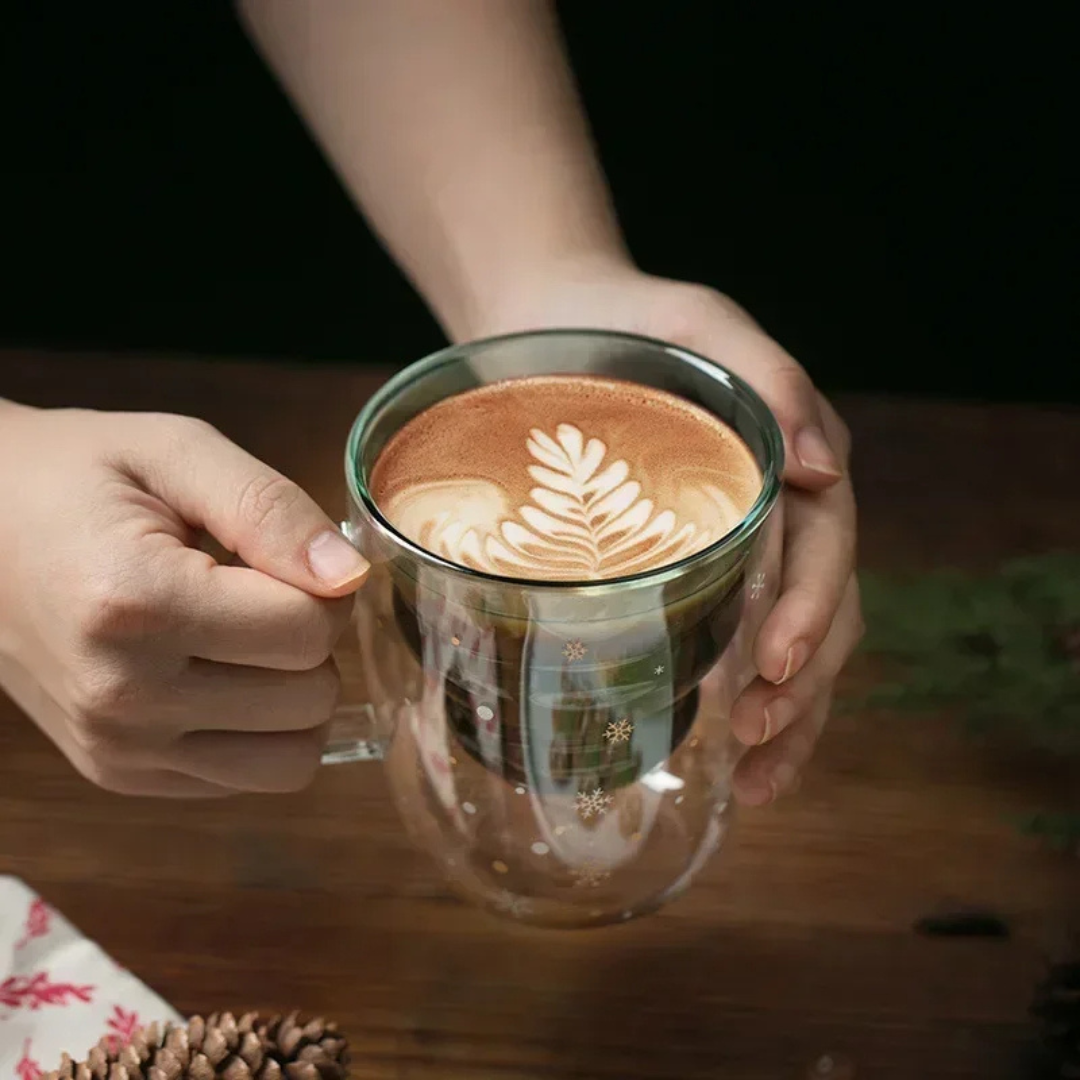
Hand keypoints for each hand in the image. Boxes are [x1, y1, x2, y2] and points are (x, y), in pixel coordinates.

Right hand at [0, 403, 368, 796]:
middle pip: (310, 697)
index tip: (279, 557)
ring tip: (246, 639)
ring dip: (296, 695)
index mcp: (136, 604)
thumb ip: (270, 508)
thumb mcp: (176, 452)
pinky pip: (251, 778)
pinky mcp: (121, 776)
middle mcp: (122, 696)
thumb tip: (350, 575)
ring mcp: (118, 749)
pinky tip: (221, 675)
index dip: (322, 586)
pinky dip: (262, 731)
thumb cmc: (80, 480)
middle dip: (311, 640)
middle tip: (259, 593)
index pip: (307, 630)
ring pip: (294, 758)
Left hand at [472, 262, 862, 803]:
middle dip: (799, 684)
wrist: (549, 327)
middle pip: (821, 610)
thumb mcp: (700, 325)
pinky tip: (722, 753)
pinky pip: (733, 643)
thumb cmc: (625, 321)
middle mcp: (779, 511)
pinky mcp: (693, 571)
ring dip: (786, 717)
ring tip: (754, 781)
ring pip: (790, 645)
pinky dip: (740, 703)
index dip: (809, 610)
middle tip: (753, 737)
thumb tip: (824, 469)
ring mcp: (740, 548)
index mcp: (793, 460)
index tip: (772, 665)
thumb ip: (770, 379)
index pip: (826, 548)